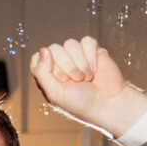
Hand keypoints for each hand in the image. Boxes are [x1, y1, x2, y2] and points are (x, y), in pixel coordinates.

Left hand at [29, 36, 146, 137]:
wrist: (108, 103)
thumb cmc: (80, 103)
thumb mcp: (55, 94)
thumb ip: (43, 73)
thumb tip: (44, 50)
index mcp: (48, 75)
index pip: (38, 58)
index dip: (48, 66)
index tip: (61, 80)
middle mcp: (60, 64)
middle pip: (54, 49)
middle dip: (68, 66)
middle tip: (77, 81)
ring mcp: (76, 56)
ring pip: (70, 43)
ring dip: (80, 62)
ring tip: (88, 78)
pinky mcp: (92, 51)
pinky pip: (86, 41)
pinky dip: (91, 55)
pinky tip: (96, 69)